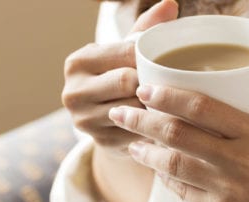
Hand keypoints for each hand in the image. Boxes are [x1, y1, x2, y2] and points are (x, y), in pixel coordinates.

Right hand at [62, 0, 177, 150]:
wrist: (104, 120)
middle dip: (152, 82)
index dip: (151, 57)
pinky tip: (165, 120)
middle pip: (126, 82)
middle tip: (174, 81)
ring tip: (173, 101)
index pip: (124, 53)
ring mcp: (84, 120)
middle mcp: (73, 91)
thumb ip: (144, 30)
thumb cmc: (117, 78)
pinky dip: (153, 125)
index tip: (171, 59)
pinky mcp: (100, 141)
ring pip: (134, 109)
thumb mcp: (123, 53)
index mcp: (78, 62)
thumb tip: (170, 4)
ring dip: (155, 105)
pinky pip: (137, 131)